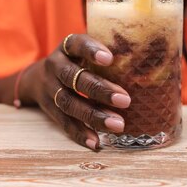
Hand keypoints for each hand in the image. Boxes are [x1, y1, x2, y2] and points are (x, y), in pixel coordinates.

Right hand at [31, 34, 130, 150]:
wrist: (36, 78)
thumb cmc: (76, 62)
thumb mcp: (84, 51)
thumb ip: (107, 54)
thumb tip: (150, 63)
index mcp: (67, 47)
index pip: (77, 44)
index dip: (91, 50)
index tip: (110, 59)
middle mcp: (55, 66)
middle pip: (74, 77)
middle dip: (100, 90)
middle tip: (125, 100)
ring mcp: (49, 88)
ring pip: (68, 102)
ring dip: (93, 115)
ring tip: (118, 125)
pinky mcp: (49, 109)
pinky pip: (63, 122)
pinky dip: (80, 133)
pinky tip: (96, 142)